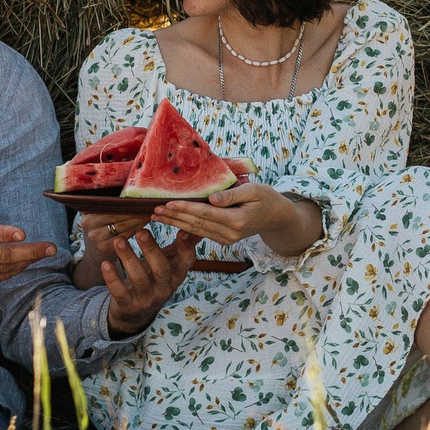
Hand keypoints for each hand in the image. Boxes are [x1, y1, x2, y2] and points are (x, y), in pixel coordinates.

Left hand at [97, 226, 196, 335]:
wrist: (135, 315)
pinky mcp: (128, 305)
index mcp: (176, 276)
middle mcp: (164, 288)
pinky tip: (105, 263)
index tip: (182, 230)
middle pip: (161, 269)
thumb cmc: (153, 281)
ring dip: (128, 258)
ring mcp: (146, 298)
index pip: (186, 262)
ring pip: (139, 278)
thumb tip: (196, 228)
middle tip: (141, 231)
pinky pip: (120, 292)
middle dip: (151, 249)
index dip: (186, 248)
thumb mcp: (167, 267)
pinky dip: (112, 278)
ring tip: (119, 241)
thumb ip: (179, 249)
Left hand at [152, 181, 318, 251]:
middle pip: (196, 224)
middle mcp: (230, 234)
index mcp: (237, 221)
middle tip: (152, 210)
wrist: (277, 217)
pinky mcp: (223, 240)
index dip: (185, 209)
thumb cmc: (266, 197)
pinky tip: (171, 220)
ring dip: (175, 223)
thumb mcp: (254, 190)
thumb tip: (212, 199)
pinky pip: (201, 232)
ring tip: (156, 215)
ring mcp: (226, 239)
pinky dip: (185, 226)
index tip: (166, 204)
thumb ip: (232, 195)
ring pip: (195, 230)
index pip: (205, 214)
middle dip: (173, 217)